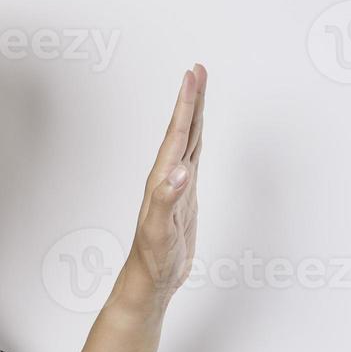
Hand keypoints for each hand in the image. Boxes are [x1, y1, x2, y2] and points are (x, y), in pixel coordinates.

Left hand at [115, 63, 205, 313]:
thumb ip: (167, 200)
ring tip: (200, 91)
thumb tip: (180, 171)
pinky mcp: (185, 197)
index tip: (192, 77)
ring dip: (195, 116)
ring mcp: (177, 186)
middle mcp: (168, 177)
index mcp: (162, 179)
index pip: (177, 134)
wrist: (151, 280)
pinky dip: (199, 142)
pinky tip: (199, 136)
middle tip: (198, 71)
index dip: (186, 105)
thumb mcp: (159, 230)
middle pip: (183, 130)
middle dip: (191, 100)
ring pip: (190, 142)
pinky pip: (194, 160)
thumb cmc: (152, 259)